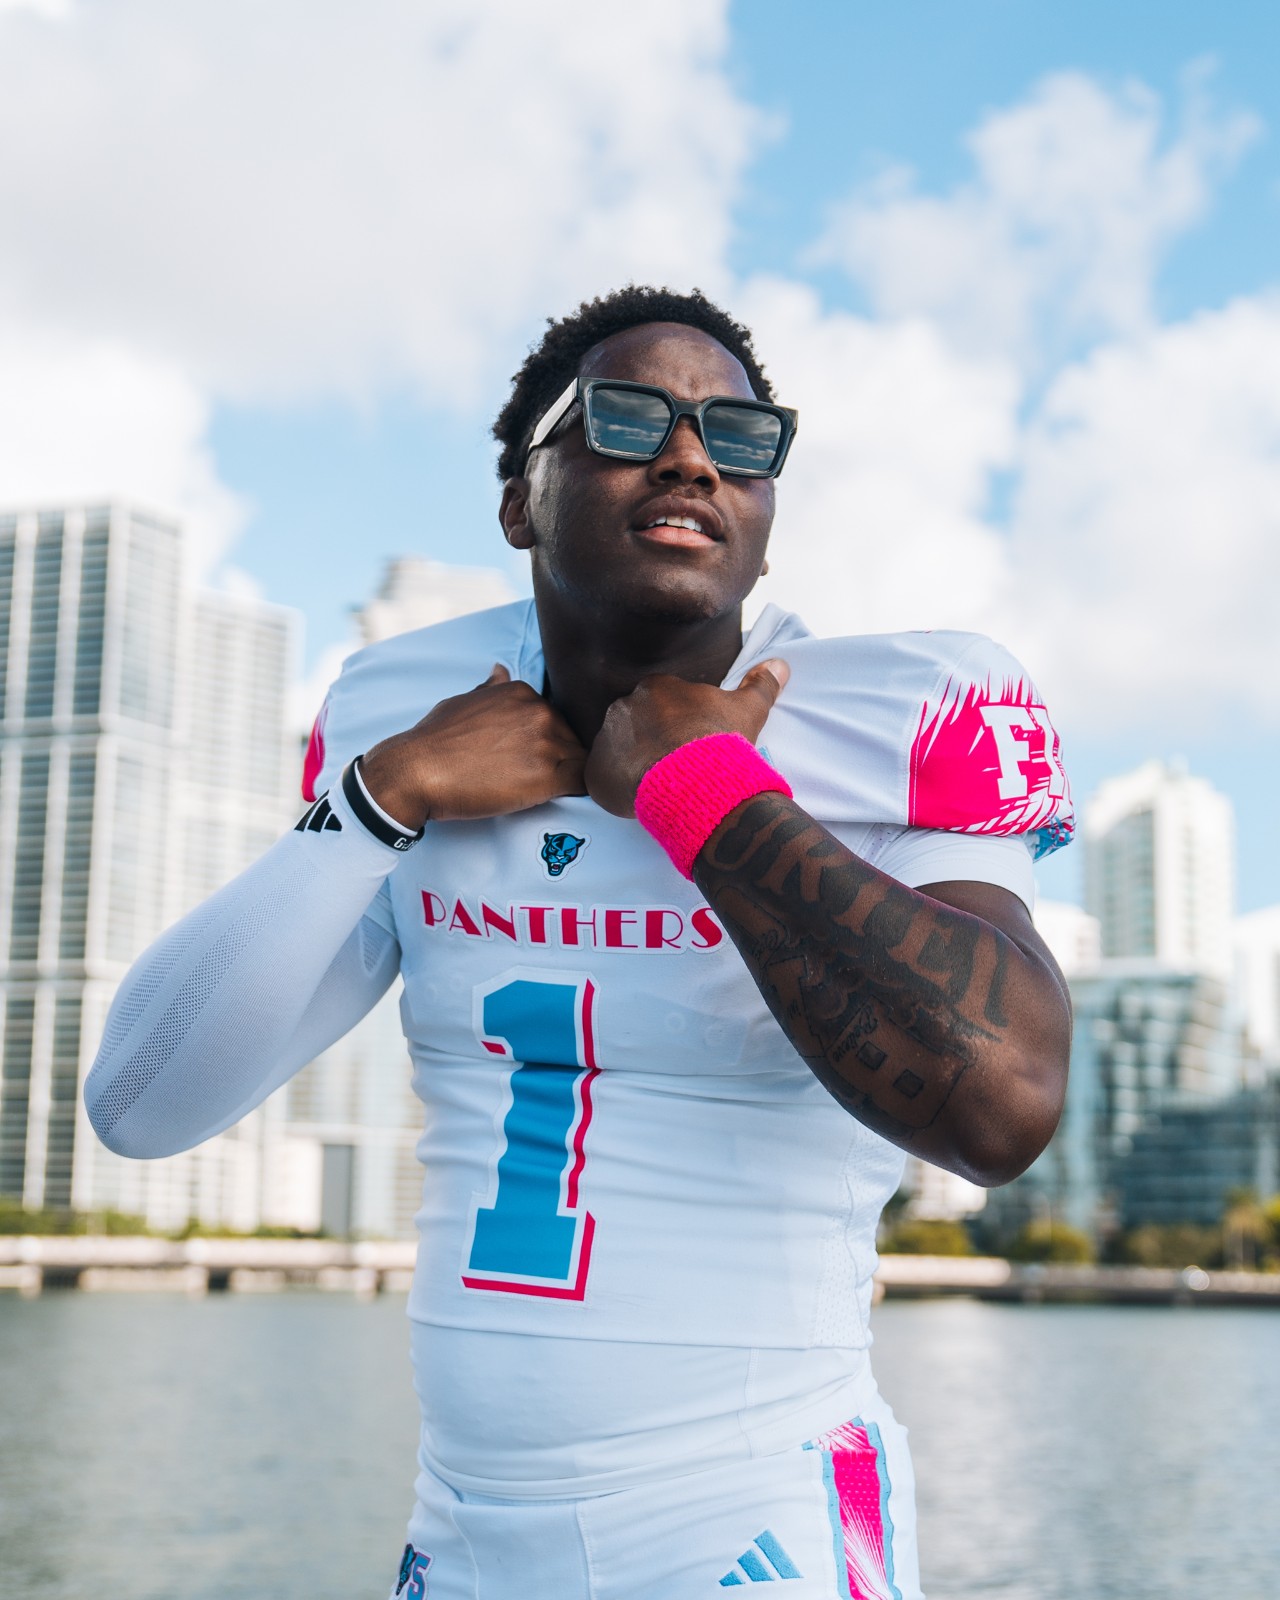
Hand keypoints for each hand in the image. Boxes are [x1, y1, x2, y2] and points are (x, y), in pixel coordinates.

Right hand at [359, 665, 587, 828]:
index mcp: (522, 693)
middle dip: (559, 757)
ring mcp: (546, 743)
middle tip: (536, 777)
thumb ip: (491, 689)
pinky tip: (564, 798)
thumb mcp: (463, 701)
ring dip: (567, 776)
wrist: (418, 771)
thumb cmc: (434, 740)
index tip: (531, 757)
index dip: (546, 740)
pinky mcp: (548, 777)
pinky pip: (583, 783)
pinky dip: (579, 791)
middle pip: (570, 738)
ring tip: (545, 790)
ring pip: (580, 760)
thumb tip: (501, 669)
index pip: (554, 717)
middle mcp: (539, 712)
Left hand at [585, 659, 788, 817]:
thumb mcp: (748, 709)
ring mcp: (606, 739)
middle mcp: (623, 707)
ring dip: (633, 764)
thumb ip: (761, 684)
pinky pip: (603, 779)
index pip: (661, 703)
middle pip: (636, 725)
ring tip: (660, 784)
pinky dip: (618, 788)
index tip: (690, 744)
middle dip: (651, 742)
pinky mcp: (596, 773)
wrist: (696, 780)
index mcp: (655, 688)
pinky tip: (641, 798)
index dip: (676, 726)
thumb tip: (780, 664)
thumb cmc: (720, 741)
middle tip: (675, 766)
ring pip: (618, 751)